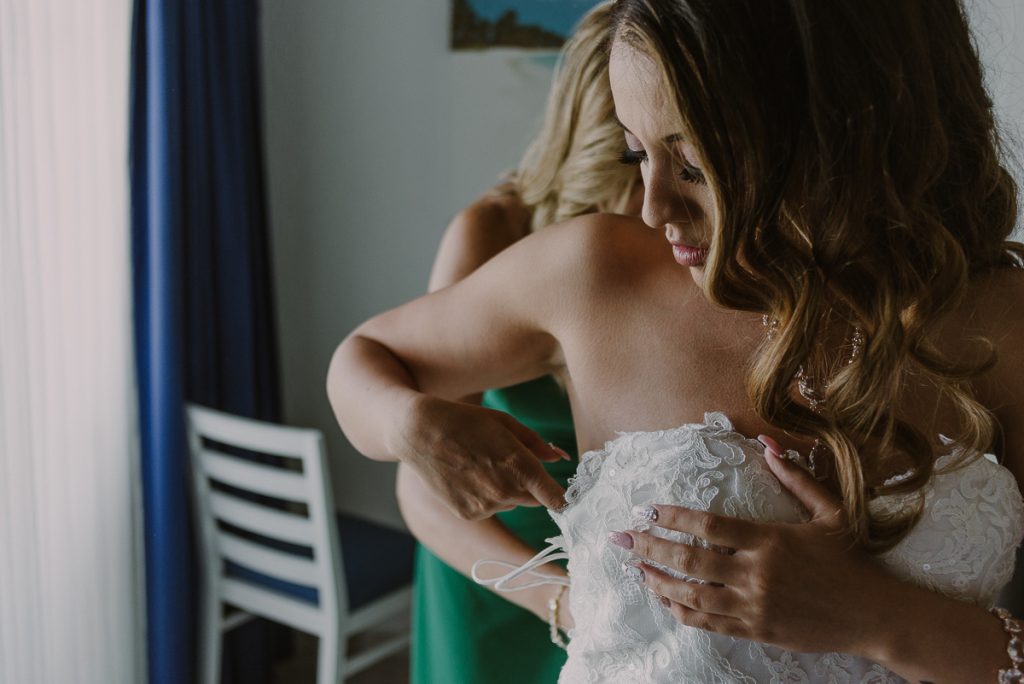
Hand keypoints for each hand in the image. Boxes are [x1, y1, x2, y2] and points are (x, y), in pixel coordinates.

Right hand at [396, 395, 568, 519]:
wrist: (420, 432)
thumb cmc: (466, 421)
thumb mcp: (506, 424)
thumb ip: (538, 445)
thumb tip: (561, 457)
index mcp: (520, 466)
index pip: (557, 498)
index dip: (567, 500)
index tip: (570, 499)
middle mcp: (505, 491)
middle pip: (535, 500)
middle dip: (530, 486)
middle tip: (507, 462)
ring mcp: (485, 506)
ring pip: (511, 503)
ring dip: (506, 490)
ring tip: (481, 464)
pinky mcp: (469, 515)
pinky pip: (490, 509)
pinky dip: (485, 497)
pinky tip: (468, 476)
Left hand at [617, 434, 895, 655]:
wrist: (876, 615)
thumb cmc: (853, 560)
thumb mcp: (830, 512)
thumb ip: (796, 478)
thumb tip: (767, 443)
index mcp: (770, 540)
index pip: (709, 525)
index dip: (673, 517)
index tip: (647, 509)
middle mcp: (757, 573)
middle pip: (690, 560)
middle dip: (649, 546)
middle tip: (620, 537)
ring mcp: (755, 606)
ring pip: (692, 595)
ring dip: (657, 580)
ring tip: (634, 567)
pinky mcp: (757, 631)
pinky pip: (708, 622)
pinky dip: (681, 610)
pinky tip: (664, 598)